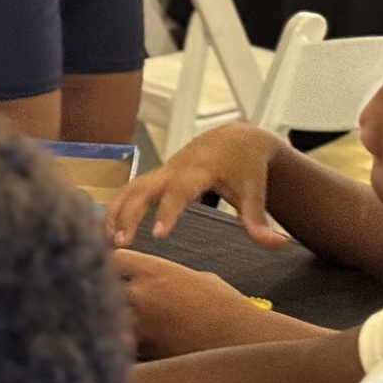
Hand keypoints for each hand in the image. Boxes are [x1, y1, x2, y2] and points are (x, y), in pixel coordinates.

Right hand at [105, 122, 285, 248]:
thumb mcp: (254, 190)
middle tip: (121, 242)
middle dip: (128, 214)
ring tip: (105, 240)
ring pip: (129, 189)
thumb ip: (258, 220)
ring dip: (115, 212)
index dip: (167, 212)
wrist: (234, 138)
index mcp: (197, 171)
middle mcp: (173, 170)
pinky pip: (129, 190)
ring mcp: (160, 172)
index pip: (177, 191)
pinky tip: (106, 229)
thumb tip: (277, 244)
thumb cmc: (244, 163)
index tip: (157, 234)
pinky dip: (115, 207)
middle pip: (141, 189)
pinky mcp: (155, 177)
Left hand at [115, 248, 276, 358]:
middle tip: (100, 297)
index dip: (110, 264)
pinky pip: (118, 344)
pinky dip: (117, 344)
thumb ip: (171, 276)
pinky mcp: (143, 352)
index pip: (113, 259)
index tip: (109, 270)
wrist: (245, 341)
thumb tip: (162, 281)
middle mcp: (140, 295)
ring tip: (108, 324)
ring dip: (106, 320)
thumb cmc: (229, 309)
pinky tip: (121, 345)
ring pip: (105, 318)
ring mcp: (139, 325)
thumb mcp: (200, 279)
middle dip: (100, 292)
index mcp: (154, 271)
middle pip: (100, 287)